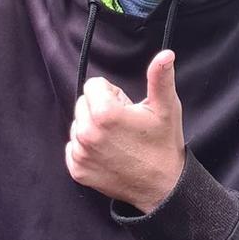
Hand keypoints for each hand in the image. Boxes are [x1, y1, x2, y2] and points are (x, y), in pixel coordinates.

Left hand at [66, 50, 185, 212]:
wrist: (161, 185)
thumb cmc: (163, 145)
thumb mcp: (165, 108)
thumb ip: (160, 78)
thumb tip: (166, 54)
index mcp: (105, 114)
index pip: (93, 86)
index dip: (112, 94)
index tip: (126, 108)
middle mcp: (87, 133)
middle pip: (83, 104)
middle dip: (100, 109)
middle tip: (123, 125)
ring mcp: (80, 154)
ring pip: (77, 126)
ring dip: (92, 129)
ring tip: (116, 140)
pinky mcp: (77, 170)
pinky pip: (73, 148)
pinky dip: (86, 149)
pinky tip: (107, 153)